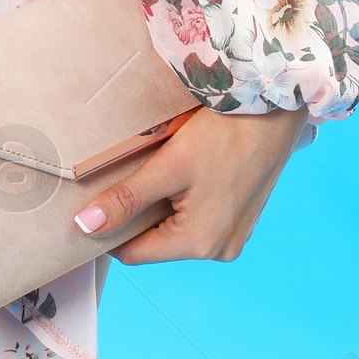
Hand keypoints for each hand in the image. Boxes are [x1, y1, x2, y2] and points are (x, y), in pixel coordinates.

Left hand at [74, 104, 312, 263]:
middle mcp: (220, 249)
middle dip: (138, 209)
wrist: (274, 106)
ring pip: (177, 225)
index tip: (95, 197)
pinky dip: (184, 195)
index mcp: (199, 244)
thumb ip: (126, 199)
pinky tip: (185, 164)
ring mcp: (234, 234)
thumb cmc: (224, 133)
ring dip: (162, 200)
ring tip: (162, 162)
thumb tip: (84, 226)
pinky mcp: (242, 216)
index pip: (133, 252)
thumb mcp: (168, 166)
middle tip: (132, 169)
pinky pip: (199, 215)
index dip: (109, 228)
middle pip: (156, 239)